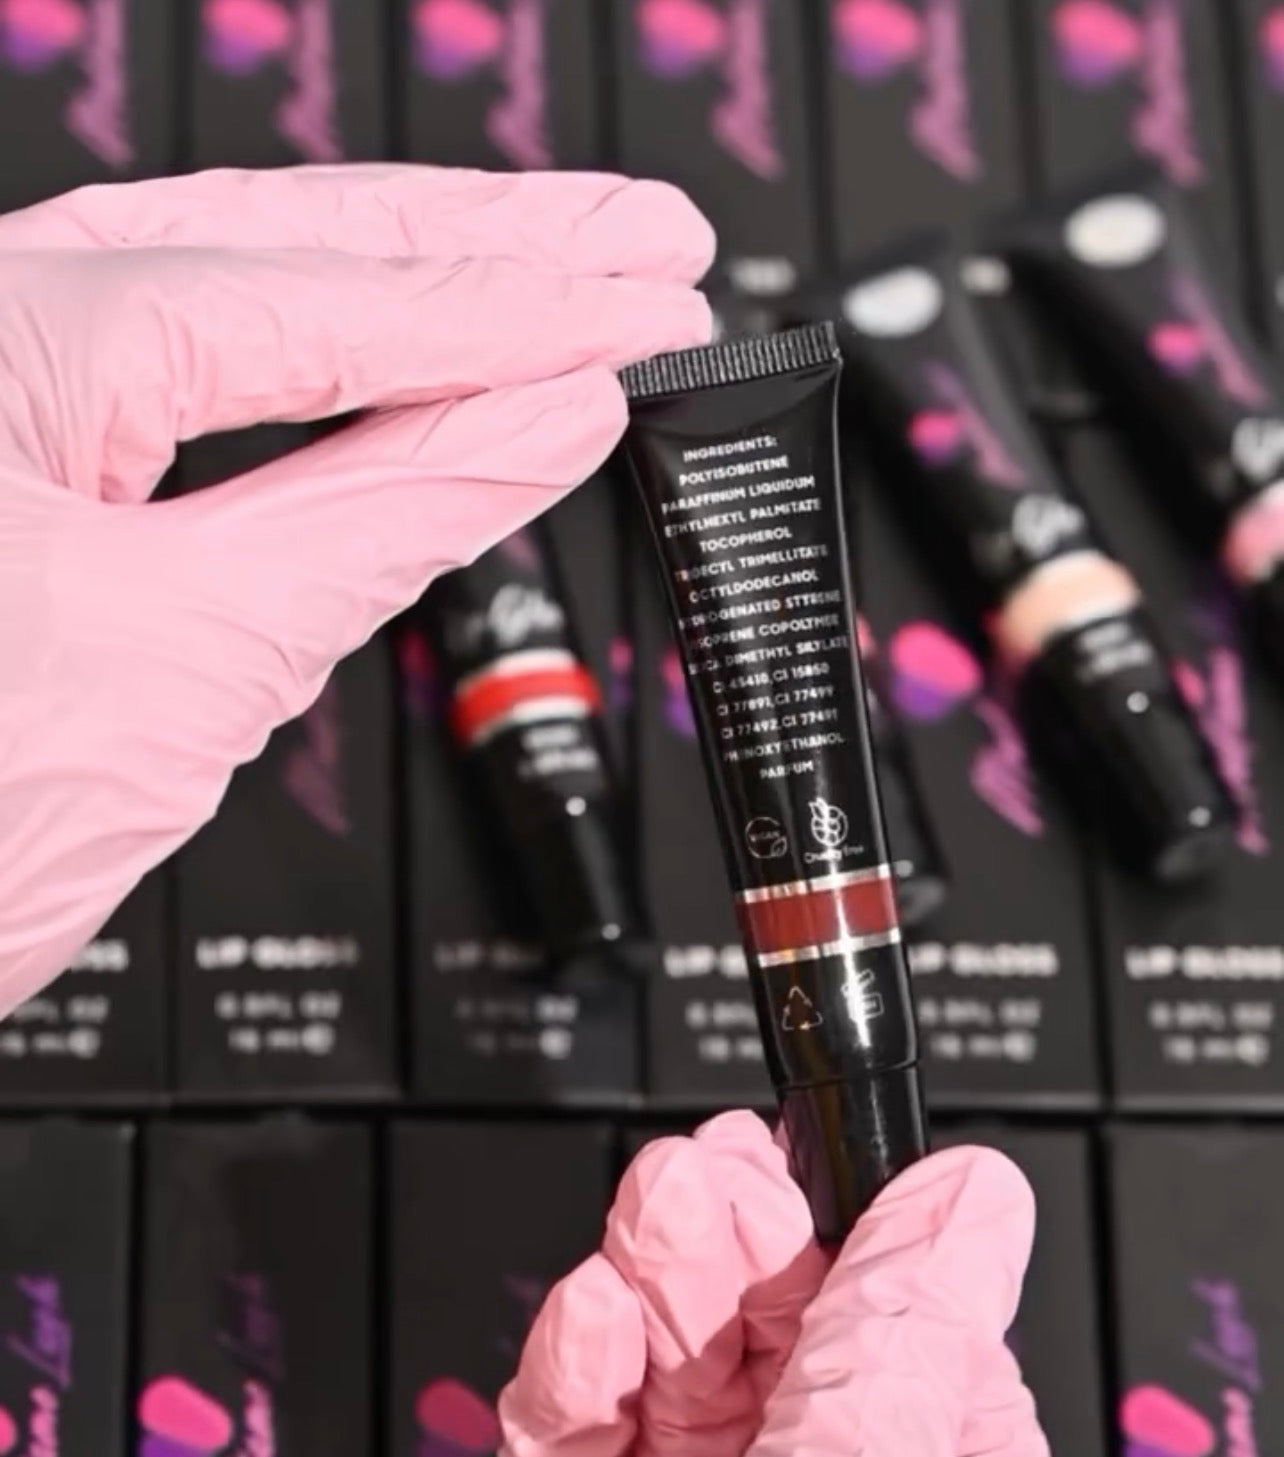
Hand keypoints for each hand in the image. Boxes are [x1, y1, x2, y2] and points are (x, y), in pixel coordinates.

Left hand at [0, 164, 713, 1014]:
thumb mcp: (188, 663)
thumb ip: (388, 517)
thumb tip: (545, 423)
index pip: (323, 302)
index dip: (516, 309)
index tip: (642, 303)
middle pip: (290, 241)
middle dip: (493, 241)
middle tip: (641, 235)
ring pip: (248, 285)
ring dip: (425, 281)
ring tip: (569, 261)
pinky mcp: (24, 456)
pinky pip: (208, 379)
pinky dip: (339, 375)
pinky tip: (429, 361)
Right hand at [500, 1111, 1049, 1456]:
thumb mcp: (876, 1451)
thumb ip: (913, 1326)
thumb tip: (976, 1192)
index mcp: (912, 1454)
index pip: (886, 1321)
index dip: (839, 1226)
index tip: (802, 1155)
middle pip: (763, 1324)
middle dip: (730, 1232)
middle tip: (711, 1172)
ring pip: (664, 1356)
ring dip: (652, 1271)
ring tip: (659, 1205)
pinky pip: (573, 1426)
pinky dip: (572, 1366)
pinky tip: (591, 1317)